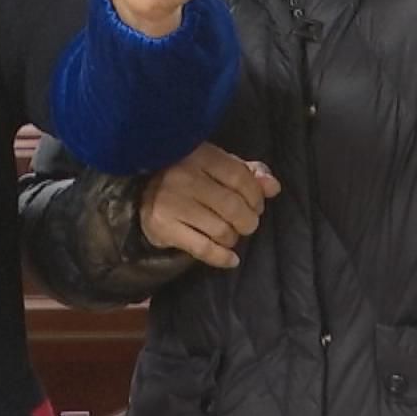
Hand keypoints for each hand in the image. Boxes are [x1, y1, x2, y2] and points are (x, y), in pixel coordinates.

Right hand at [138, 143, 281, 268]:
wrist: (142, 196)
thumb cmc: (189, 178)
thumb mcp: (218, 167)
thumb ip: (249, 174)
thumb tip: (273, 187)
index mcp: (200, 156)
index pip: (240, 177)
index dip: (256, 196)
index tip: (257, 205)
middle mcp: (184, 177)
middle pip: (232, 206)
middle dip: (248, 220)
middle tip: (247, 223)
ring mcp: (172, 202)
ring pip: (220, 229)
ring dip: (233, 237)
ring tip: (232, 235)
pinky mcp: (163, 227)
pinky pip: (202, 248)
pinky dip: (222, 257)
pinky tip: (231, 259)